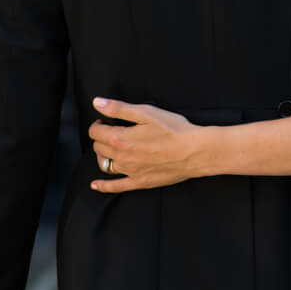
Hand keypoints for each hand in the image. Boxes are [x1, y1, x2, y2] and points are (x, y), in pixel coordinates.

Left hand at [87, 99, 206, 193]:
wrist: (194, 151)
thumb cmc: (174, 130)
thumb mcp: (146, 112)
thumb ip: (119, 108)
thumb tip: (97, 103)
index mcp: (120, 138)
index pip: (96, 132)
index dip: (98, 124)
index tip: (104, 122)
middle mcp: (121, 156)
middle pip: (98, 148)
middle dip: (101, 138)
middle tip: (110, 132)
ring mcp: (130, 171)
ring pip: (105, 164)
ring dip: (103, 155)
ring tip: (110, 149)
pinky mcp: (140, 182)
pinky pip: (116, 186)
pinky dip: (104, 186)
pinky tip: (96, 185)